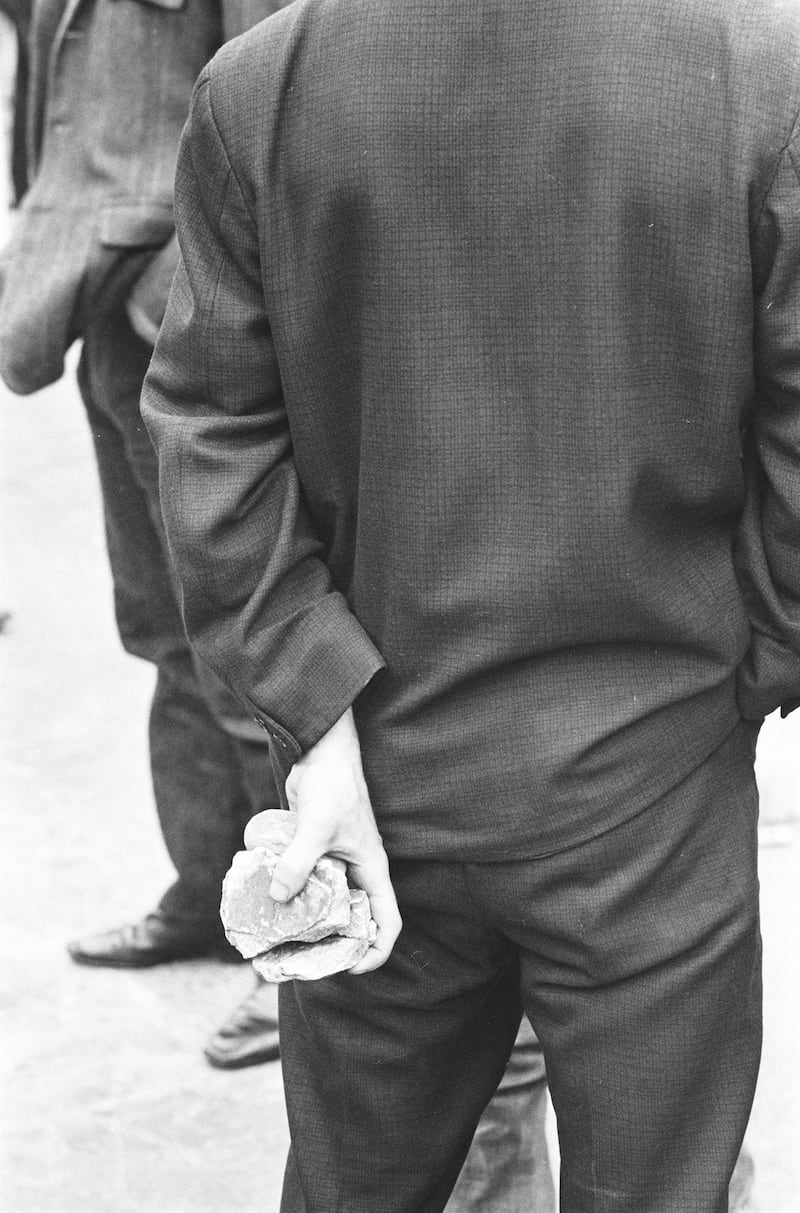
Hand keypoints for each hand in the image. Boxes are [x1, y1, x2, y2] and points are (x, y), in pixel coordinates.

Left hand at [269, 708, 401, 972]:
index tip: (350, 966)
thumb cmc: (334, 786)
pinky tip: (271, 901)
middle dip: (337, 942)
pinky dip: (294, 893)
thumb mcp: (317, 828)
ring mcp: (336, 860)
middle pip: (356, 918)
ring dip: (311, 919)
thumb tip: (277, 897)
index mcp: (373, 869)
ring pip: (329, 902)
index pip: (388, 921)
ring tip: (284, 937)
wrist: (322, 752)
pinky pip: (308, 881)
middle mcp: (358, 870)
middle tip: (309, 959)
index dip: (376, 950)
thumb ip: (298, 862)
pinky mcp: (315, 850)